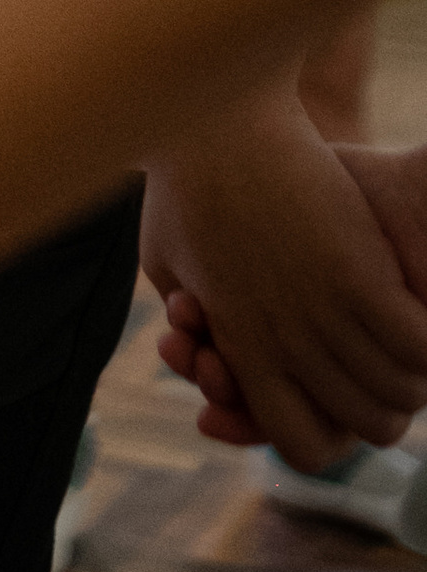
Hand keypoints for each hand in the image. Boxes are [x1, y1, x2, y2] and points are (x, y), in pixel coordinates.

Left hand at [143, 96, 426, 469]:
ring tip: (404, 345)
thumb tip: (218, 365)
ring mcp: (322, 316)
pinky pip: (416, 346)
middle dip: (382, 409)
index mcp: (242, 352)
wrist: (210, 126)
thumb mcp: (169, 270)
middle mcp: (285, 349)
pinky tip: (421, 319)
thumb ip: (199, 327)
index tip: (329, 407)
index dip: (328, 438)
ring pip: (399, 391)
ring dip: (409, 376)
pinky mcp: (359, 279)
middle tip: (380, 373)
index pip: (303, 446)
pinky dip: (425, 341)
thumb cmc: (184, 191)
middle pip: (367, 425)